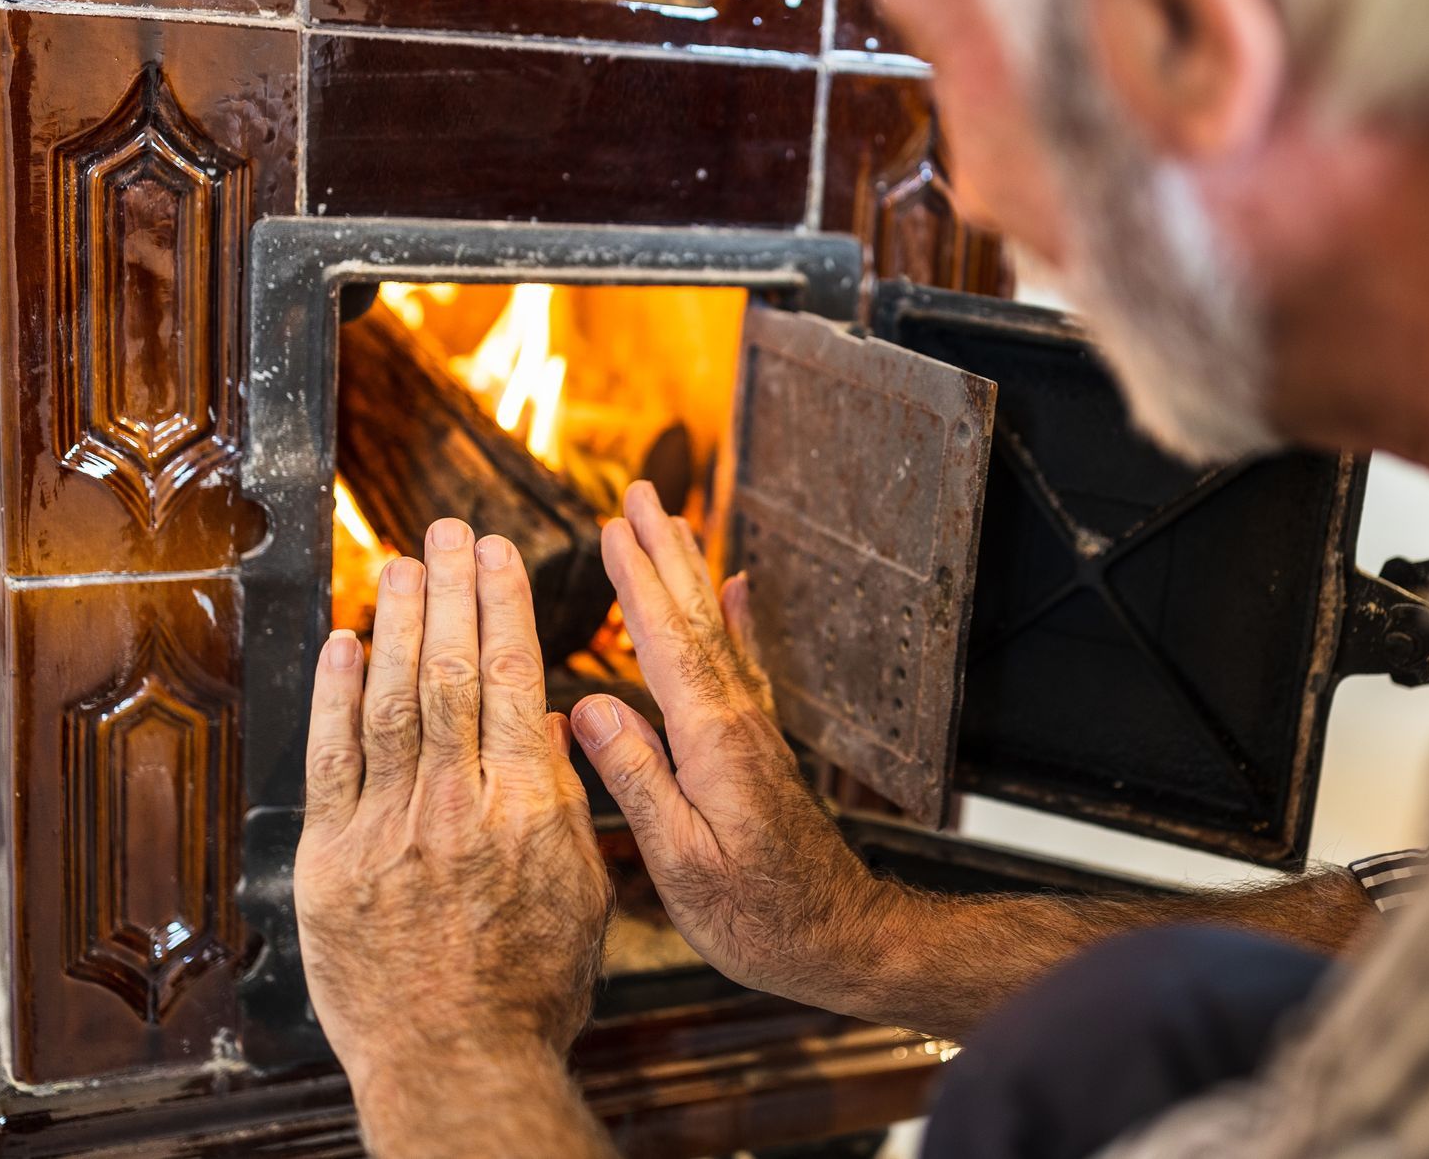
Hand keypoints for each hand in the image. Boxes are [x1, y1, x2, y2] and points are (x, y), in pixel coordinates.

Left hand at [295, 519, 610, 1097]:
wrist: (457, 1063)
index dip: (505, 606)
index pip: (515, 680)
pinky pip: (332, 760)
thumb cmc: (532, 988)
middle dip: (452, 591)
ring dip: (400, 623)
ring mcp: (388, 829)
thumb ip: (563, 802)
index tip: (501, 553)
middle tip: (451, 528)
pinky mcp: (333, 860)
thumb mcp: (581, 891)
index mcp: (528, 810)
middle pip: (454, 673)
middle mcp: (458, 806)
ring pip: (393, 701)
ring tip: (406, 562)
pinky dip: (335, 696)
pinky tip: (344, 642)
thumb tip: (546, 726)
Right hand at [569, 481, 911, 1017]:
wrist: (838, 938)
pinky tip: (736, 590)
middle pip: (697, 618)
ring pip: (717, 632)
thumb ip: (637, 781)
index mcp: (712, 741)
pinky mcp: (760, 747)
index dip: (637, 583)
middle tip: (640, 491)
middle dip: (664, 553)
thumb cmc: (758, 915)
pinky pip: (743, 663)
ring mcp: (754, 729)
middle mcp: (738, 720)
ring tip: (671, 523)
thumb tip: (590, 709)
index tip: (613, 526)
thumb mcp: (680, 860)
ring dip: (691, 574)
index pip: (667, 644)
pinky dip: (736, 620)